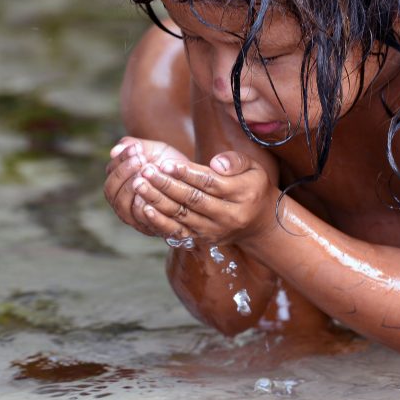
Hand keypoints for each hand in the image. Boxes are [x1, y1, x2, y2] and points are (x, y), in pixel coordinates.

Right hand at [104, 137, 190, 235]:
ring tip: (149, 171)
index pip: (110, 175)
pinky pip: (144, 222)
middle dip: (125, 173)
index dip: (121, 161)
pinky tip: (155, 193)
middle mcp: (122, 205)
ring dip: (133, 188)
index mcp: (118, 186)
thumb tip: (114, 150)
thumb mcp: (154, 151)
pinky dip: (146, 209)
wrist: (194, 183)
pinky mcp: (151, 229)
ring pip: (123, 207)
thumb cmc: (170, 165)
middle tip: (141, 159)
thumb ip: (135, 146)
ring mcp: (134, 219)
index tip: (136, 148)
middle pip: (112, 192)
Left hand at [129, 151, 276, 246]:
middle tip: (145, 171)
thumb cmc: (253, 187)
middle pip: (192, 199)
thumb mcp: (254, 168)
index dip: (185, 173)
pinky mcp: (203, 239)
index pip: (209, 183)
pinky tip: (145, 208)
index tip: (165, 163)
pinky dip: (160, 222)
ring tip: (139, 185)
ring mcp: (214, 230)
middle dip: (165, 185)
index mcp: (242, 194)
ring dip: (157, 201)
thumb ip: (235, 161)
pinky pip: (178, 232)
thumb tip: (215, 163)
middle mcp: (228, 215)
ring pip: (181, 216)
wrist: (260, 224)